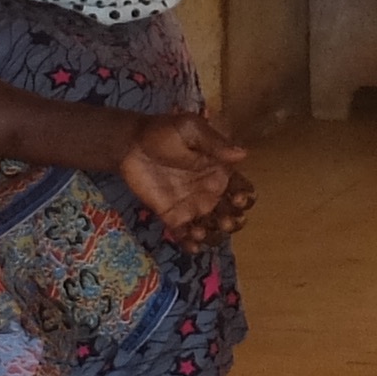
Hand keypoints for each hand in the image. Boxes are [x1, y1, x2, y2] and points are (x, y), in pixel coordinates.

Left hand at [117, 111, 247, 235]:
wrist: (130, 145)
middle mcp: (210, 191)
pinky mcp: (173, 216)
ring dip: (215, 235)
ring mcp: (192, 206)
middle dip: (234, 221)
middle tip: (225, 220)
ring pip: (212, 227)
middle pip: (232, 213)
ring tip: (203, 232)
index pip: (242, 188)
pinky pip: (186, 235)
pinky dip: (191, 244)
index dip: (245, 196)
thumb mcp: (191, 130)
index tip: (238, 198)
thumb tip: (243, 154)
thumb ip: (215, 143)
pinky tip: (192, 245)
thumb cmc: (164, 132)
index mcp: (220, 171)